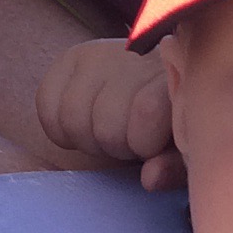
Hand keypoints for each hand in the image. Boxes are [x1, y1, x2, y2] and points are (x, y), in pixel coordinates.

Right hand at [36, 38, 185, 190]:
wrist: (155, 86)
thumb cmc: (174, 124)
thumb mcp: (186, 148)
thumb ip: (174, 165)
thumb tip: (150, 178)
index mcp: (175, 76)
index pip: (145, 111)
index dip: (143, 144)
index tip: (152, 146)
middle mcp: (136, 58)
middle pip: (105, 126)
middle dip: (116, 147)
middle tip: (130, 143)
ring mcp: (101, 54)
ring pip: (72, 117)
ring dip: (88, 140)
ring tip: (109, 133)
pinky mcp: (73, 57)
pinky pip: (46, 104)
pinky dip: (60, 128)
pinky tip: (85, 125)